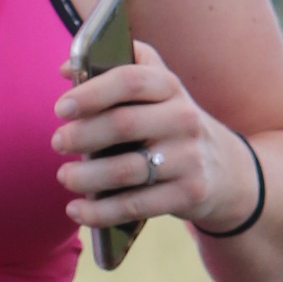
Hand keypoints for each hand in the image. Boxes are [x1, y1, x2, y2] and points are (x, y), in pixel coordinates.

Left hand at [52, 39, 256, 236]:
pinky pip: (135, 206)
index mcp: (170, 86)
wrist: (224, 169)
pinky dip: (100, 212)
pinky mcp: (187, 194)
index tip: (61, 108)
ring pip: (126, 170)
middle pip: (123, 125)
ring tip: (64, 176)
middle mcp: (183, 119)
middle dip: (82, 136)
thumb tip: (66, 70)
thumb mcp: (158, 90)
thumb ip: (118, 69)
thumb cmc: (171, 124)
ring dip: (86, 177)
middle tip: (57, 143)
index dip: (92, 92)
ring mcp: (188, 158)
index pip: (130, 80)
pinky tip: (76, 211)